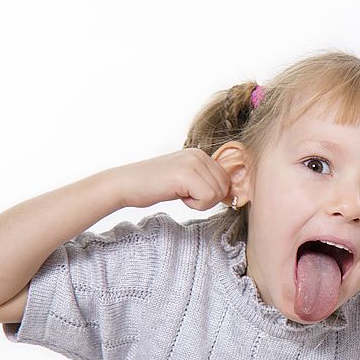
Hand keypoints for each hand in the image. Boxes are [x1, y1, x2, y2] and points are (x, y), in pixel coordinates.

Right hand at [106, 149, 231, 210]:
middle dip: (207, 199)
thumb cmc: (154, 186)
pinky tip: (177, 195)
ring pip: (219, 194)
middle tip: (183, 193)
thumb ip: (206, 181)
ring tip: (179, 193)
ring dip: (200, 202)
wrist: (125, 185)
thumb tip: (233, 195)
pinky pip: (208, 198)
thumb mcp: (185, 180)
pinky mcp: (186, 174)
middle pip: (225, 187)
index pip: (226, 180)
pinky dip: (194, 205)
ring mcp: (193, 162)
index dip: (212, 194)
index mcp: (200, 154)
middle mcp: (199, 154)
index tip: (189, 191)